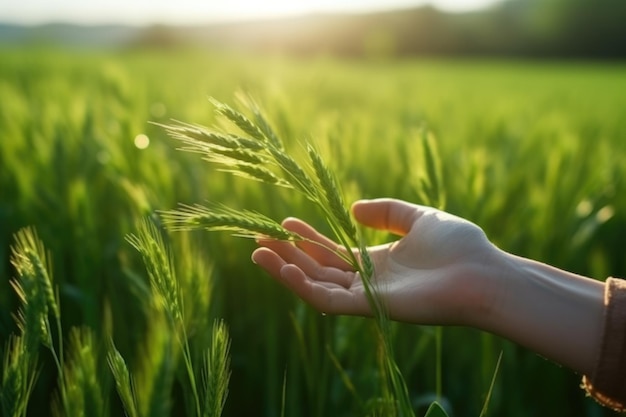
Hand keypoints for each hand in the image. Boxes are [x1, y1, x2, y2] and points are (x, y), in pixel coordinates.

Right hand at [252, 198, 499, 325]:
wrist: (484, 273)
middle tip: (258, 238)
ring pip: (317, 285)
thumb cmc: (460, 246)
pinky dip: (305, 286)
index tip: (286, 222)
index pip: (334, 253)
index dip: (309, 238)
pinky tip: (287, 267)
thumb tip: (353, 209)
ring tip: (258, 252)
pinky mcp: (371, 307)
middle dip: (288, 254)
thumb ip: (387, 212)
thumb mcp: (419, 217)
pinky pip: (329, 301)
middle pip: (319, 269)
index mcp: (379, 262)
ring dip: (286, 270)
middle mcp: (368, 282)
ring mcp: (368, 297)